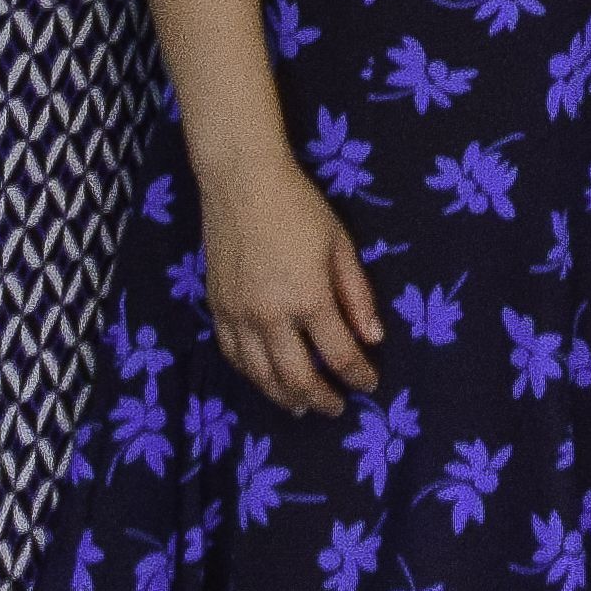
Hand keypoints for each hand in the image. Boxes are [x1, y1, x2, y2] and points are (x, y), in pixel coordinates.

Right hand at [198, 147, 383, 412]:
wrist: (241, 182)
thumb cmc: (299, 207)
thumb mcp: (340, 245)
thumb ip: (357, 295)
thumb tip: (373, 338)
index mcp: (308, 298)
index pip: (339, 353)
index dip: (358, 375)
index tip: (370, 384)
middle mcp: (270, 316)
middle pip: (297, 376)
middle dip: (321, 397)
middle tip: (337, 407)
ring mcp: (238, 315)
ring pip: (260, 374)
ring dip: (284, 396)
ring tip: (302, 407)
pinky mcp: (217, 308)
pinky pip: (232, 355)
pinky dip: (251, 374)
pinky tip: (264, 379)